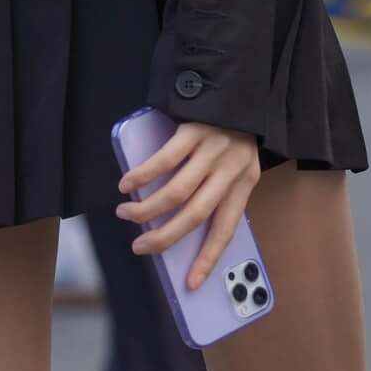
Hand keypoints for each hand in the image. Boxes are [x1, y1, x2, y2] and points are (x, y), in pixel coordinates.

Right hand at [117, 120, 261, 290]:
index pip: (226, 229)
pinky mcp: (194, 130)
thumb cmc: (231, 131)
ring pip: (176, 193)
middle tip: (140, 247)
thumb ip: (216, 189)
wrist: (236, 86)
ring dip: (146, 210)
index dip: (207, 258)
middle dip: (164, 238)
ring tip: (126, 214)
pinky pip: (164, 160)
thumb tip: (178, 224)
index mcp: (244, 183)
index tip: (189, 283)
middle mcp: (231, 169)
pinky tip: (127, 184)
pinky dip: (142, 176)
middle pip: (195, 215)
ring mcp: (212, 149)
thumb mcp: (235, 164)